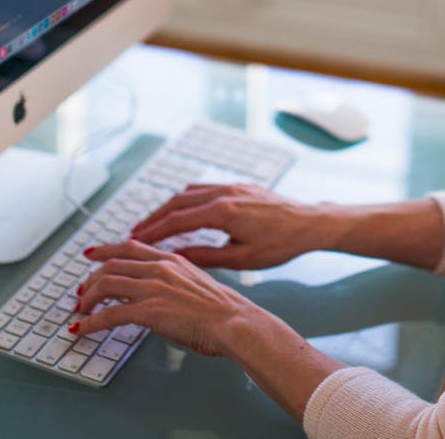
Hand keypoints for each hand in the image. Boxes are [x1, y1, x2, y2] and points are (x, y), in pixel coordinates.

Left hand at [71, 240, 267, 355]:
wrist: (235, 322)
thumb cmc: (224, 311)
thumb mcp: (198, 283)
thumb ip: (176, 282)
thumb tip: (162, 293)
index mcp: (172, 259)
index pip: (130, 247)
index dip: (106, 249)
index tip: (91, 253)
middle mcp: (160, 268)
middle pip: (111, 264)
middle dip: (90, 279)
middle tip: (80, 292)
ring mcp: (153, 288)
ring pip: (105, 284)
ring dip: (87, 299)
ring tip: (80, 312)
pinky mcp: (149, 310)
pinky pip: (109, 314)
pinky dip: (90, 322)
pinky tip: (82, 329)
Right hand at [129, 183, 325, 269]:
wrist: (310, 223)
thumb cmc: (281, 245)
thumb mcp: (242, 259)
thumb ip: (206, 257)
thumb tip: (175, 257)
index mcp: (224, 212)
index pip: (177, 220)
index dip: (153, 231)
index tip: (134, 240)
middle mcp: (225, 193)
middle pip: (177, 202)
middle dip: (153, 218)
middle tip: (134, 233)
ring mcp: (232, 186)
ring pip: (189, 192)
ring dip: (167, 207)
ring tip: (152, 223)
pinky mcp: (239, 185)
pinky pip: (204, 187)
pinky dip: (186, 198)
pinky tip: (180, 208)